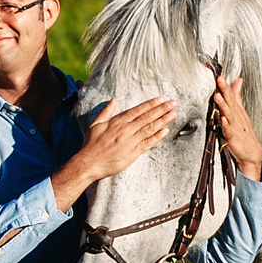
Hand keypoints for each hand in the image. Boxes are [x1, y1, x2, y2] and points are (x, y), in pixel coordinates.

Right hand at [51, 96, 176, 209]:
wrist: (88, 163)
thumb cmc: (91, 144)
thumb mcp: (96, 124)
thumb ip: (106, 112)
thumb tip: (114, 100)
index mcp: (117, 122)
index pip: (138, 110)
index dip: (151, 104)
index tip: (161, 99)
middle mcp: (126, 130)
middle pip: (147, 117)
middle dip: (161, 109)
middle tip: (173, 103)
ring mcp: (130, 141)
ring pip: (149, 128)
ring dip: (163, 120)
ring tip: (173, 114)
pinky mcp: (132, 153)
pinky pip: (147, 144)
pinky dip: (157, 137)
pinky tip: (166, 131)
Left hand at [214, 76, 261, 180]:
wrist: (252, 152)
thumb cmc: (245, 131)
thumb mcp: (240, 110)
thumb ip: (237, 95)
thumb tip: (238, 81)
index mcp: (236, 110)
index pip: (231, 94)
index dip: (225, 85)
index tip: (219, 75)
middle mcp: (236, 116)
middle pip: (230, 101)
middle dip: (225, 90)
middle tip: (220, 79)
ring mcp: (235, 126)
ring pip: (229, 113)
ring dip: (223, 105)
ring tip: (218, 96)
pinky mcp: (233, 138)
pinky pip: (229, 130)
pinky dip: (226, 125)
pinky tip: (222, 119)